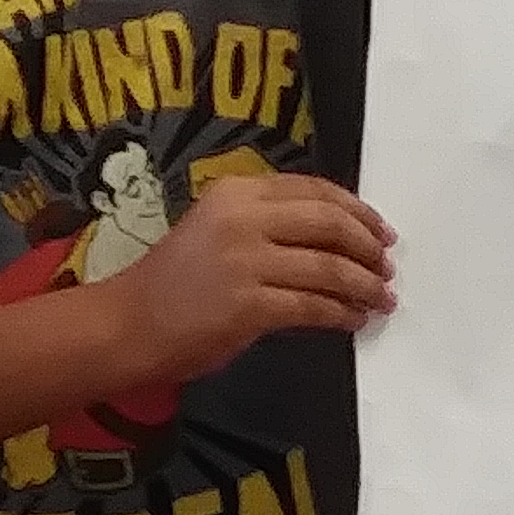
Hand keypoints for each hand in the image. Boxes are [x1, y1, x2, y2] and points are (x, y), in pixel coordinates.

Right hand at [100, 171, 394, 385]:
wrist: (126, 325)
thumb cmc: (172, 283)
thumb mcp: (216, 230)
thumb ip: (267, 224)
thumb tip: (334, 239)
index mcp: (236, 193)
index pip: (314, 190)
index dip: (356, 210)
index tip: (379, 229)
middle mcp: (242, 218)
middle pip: (330, 223)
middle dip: (368, 245)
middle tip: (387, 264)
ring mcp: (246, 261)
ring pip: (330, 268)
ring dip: (364, 285)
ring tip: (381, 297)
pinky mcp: (250, 304)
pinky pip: (313, 306)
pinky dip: (342, 314)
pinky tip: (353, 319)